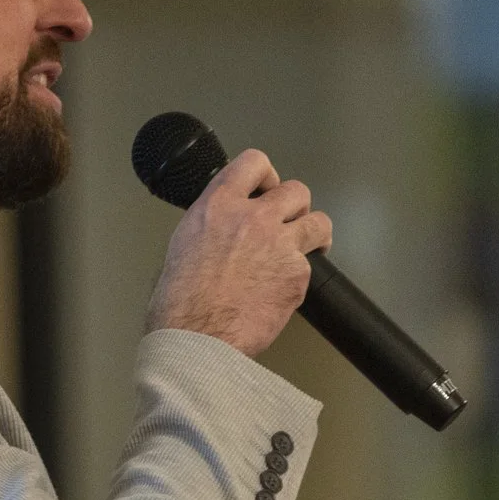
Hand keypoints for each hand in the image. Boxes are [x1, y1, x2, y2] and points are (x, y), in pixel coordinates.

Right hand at [145, 149, 331, 356]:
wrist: (196, 336)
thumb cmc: (180, 302)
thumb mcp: (184, 244)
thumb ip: (212, 226)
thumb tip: (222, 232)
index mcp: (218, 205)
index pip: (254, 163)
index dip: (266, 175)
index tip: (267, 189)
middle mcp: (252, 217)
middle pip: (295, 190)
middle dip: (294, 207)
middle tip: (287, 224)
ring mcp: (279, 244)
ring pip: (318, 222)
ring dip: (314, 234)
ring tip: (308, 248)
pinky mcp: (297, 273)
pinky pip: (311, 266)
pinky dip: (301, 277)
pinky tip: (286, 289)